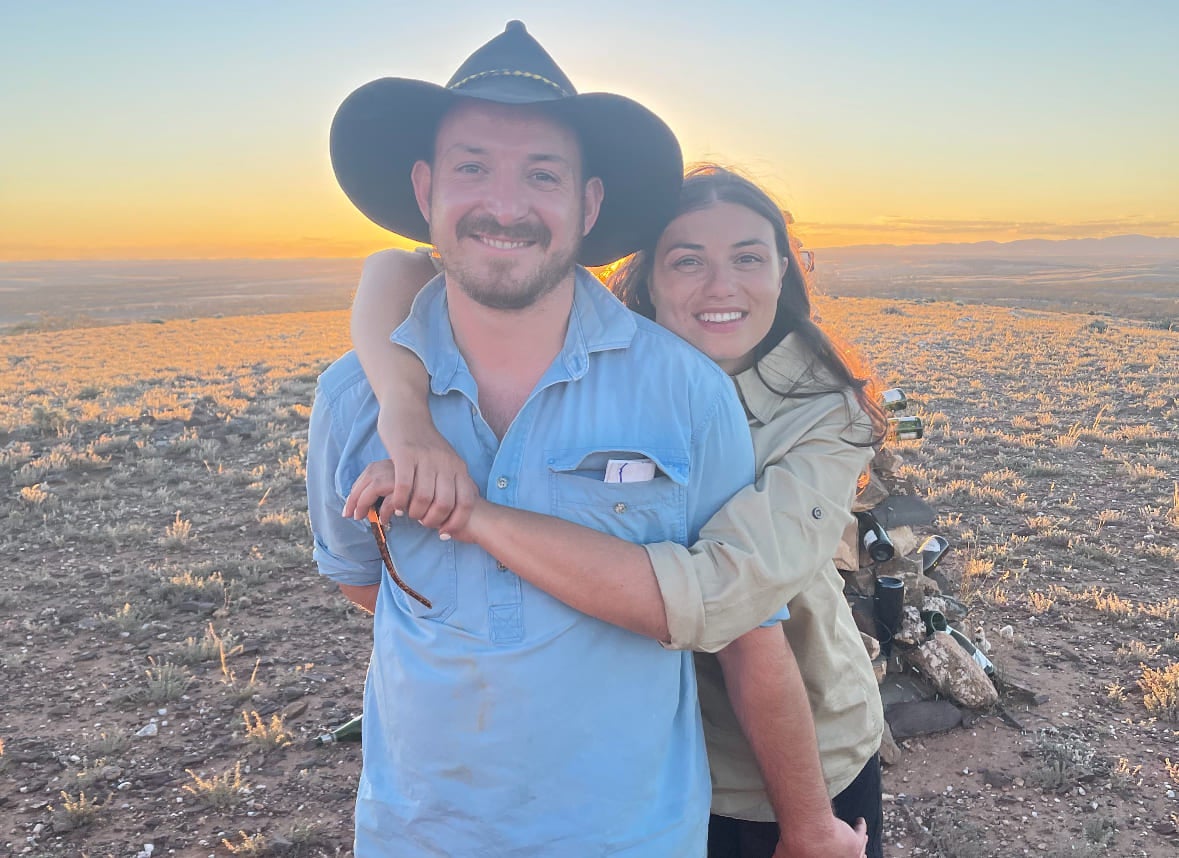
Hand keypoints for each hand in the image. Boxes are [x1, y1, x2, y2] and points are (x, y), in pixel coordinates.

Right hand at [342, 414, 477, 534]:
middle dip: (432, 519)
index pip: (466, 502)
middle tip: (421, 521)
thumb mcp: (446, 462)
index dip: (456, 522)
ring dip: (414, 512)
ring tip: (408, 513)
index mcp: (458, 467)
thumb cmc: (425, 443)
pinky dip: (400, 501)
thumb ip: (452, 483)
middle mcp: (446, 463)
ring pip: (424, 497)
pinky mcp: (405, 454)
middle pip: (445, 504)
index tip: (444, 532)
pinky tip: (396, 505)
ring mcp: (426, 458)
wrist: (407, 413)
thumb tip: (457, 511)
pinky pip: (404, 486)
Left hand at [774, 816, 866, 857]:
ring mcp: (849, 855)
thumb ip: (778, 856)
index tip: (830, 852)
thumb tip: (773, 856)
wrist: (808, 834)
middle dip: (852, 856)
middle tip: (855, 853)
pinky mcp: (855, 842)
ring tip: (862, 839)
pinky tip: (860, 821)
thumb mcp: (782, 855)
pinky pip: (861, 833)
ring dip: (860, 845)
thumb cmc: (796, 848)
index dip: (832, 855)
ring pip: (859, 851)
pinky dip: (861, 827)